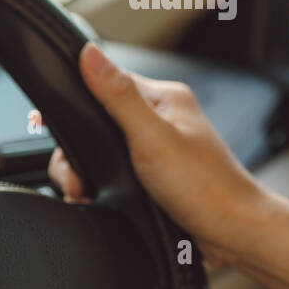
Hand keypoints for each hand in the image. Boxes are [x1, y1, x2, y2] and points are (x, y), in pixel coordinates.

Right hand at [49, 42, 267, 266]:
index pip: (103, 83)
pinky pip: (109, 174)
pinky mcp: (149, 177)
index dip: (76, 106)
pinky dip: (96, 189)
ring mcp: (154, 149)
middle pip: (94, 122)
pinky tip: (98, 201)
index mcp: (162, 99)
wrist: (231, 235)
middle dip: (76, 154)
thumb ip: (117, 96)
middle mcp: (158, 120)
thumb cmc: (205, 187)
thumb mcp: (152, 137)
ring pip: (97, 152)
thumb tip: (89, 53)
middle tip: (77, 178)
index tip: (56, 129)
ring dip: (83, 176)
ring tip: (86, 193)